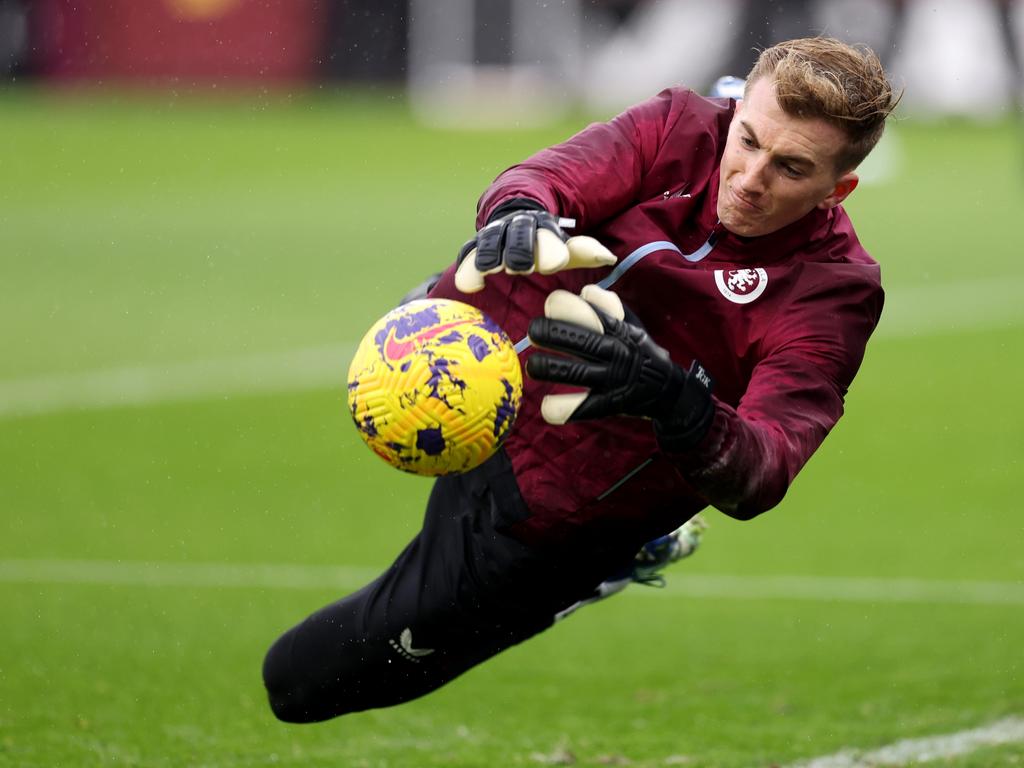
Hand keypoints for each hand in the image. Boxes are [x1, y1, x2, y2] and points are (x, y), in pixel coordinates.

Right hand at [455, 201, 615, 293]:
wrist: (516, 216)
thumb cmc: (546, 245)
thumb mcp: (566, 248)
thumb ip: (584, 252)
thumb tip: (608, 257)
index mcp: (544, 227)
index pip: (547, 235)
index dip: (551, 248)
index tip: (555, 264)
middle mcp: (517, 227)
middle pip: (517, 235)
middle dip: (520, 249)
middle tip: (522, 267)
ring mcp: (494, 235)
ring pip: (490, 240)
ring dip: (491, 254)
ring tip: (492, 270)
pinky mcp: (475, 246)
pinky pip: (468, 253)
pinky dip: (467, 267)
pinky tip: (470, 286)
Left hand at [526, 285, 714, 448]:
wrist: (667, 389)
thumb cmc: (639, 351)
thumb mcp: (631, 324)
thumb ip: (608, 305)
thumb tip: (584, 292)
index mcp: (619, 331)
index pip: (593, 313)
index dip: (568, 307)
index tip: (551, 305)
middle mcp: (616, 354)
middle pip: (581, 342)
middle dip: (551, 334)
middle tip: (533, 332)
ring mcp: (612, 381)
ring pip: (575, 373)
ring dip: (548, 368)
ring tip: (533, 366)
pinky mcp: (609, 405)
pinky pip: (582, 408)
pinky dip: (561, 408)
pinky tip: (546, 405)